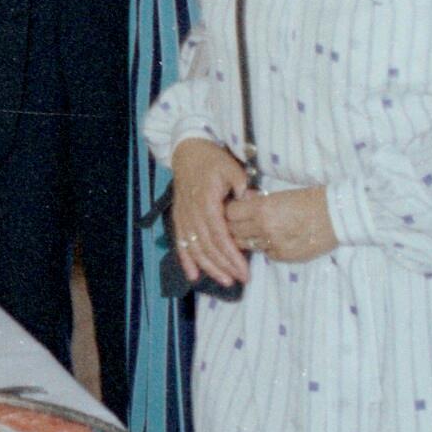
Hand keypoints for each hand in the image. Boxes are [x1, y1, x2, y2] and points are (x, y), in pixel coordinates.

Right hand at [168, 138, 252, 288]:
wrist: (187, 151)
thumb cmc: (212, 159)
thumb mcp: (231, 167)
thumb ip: (241, 185)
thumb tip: (253, 202)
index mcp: (206, 201)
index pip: (219, 235)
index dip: (231, 255)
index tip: (244, 270)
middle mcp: (192, 212)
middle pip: (207, 246)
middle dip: (224, 266)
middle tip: (240, 279)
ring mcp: (183, 217)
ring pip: (194, 248)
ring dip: (208, 267)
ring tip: (225, 281)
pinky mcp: (178, 218)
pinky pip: (180, 243)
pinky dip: (186, 260)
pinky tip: (193, 275)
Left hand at [229, 186, 336, 263]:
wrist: (337, 216)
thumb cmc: (311, 199)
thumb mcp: (281, 194)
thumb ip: (259, 200)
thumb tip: (243, 200)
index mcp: (262, 208)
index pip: (229, 213)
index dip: (230, 212)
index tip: (234, 210)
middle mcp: (263, 228)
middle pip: (233, 231)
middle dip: (233, 227)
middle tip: (240, 223)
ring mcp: (273, 244)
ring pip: (246, 245)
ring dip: (248, 239)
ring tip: (257, 232)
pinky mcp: (283, 256)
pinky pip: (265, 253)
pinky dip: (266, 248)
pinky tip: (276, 239)